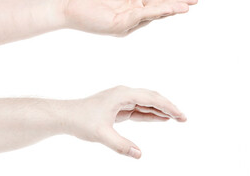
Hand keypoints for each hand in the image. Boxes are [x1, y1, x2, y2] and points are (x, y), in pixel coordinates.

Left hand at [62, 0, 197, 35]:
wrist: (68, 0)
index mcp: (133, 0)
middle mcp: (133, 12)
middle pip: (160, 7)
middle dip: (178, 3)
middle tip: (195, 0)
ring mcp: (128, 20)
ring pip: (154, 14)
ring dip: (170, 9)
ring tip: (186, 6)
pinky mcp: (120, 25)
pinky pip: (141, 17)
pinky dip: (156, 12)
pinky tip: (168, 8)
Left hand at [64, 86, 186, 158]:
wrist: (65, 116)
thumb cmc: (81, 121)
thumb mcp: (101, 135)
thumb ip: (121, 145)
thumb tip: (139, 155)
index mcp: (123, 94)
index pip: (151, 98)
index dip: (168, 107)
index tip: (180, 115)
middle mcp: (124, 94)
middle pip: (152, 98)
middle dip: (169, 107)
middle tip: (184, 118)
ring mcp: (122, 100)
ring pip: (147, 103)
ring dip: (162, 110)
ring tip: (177, 118)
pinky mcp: (119, 108)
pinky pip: (140, 110)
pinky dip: (152, 114)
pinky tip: (162, 118)